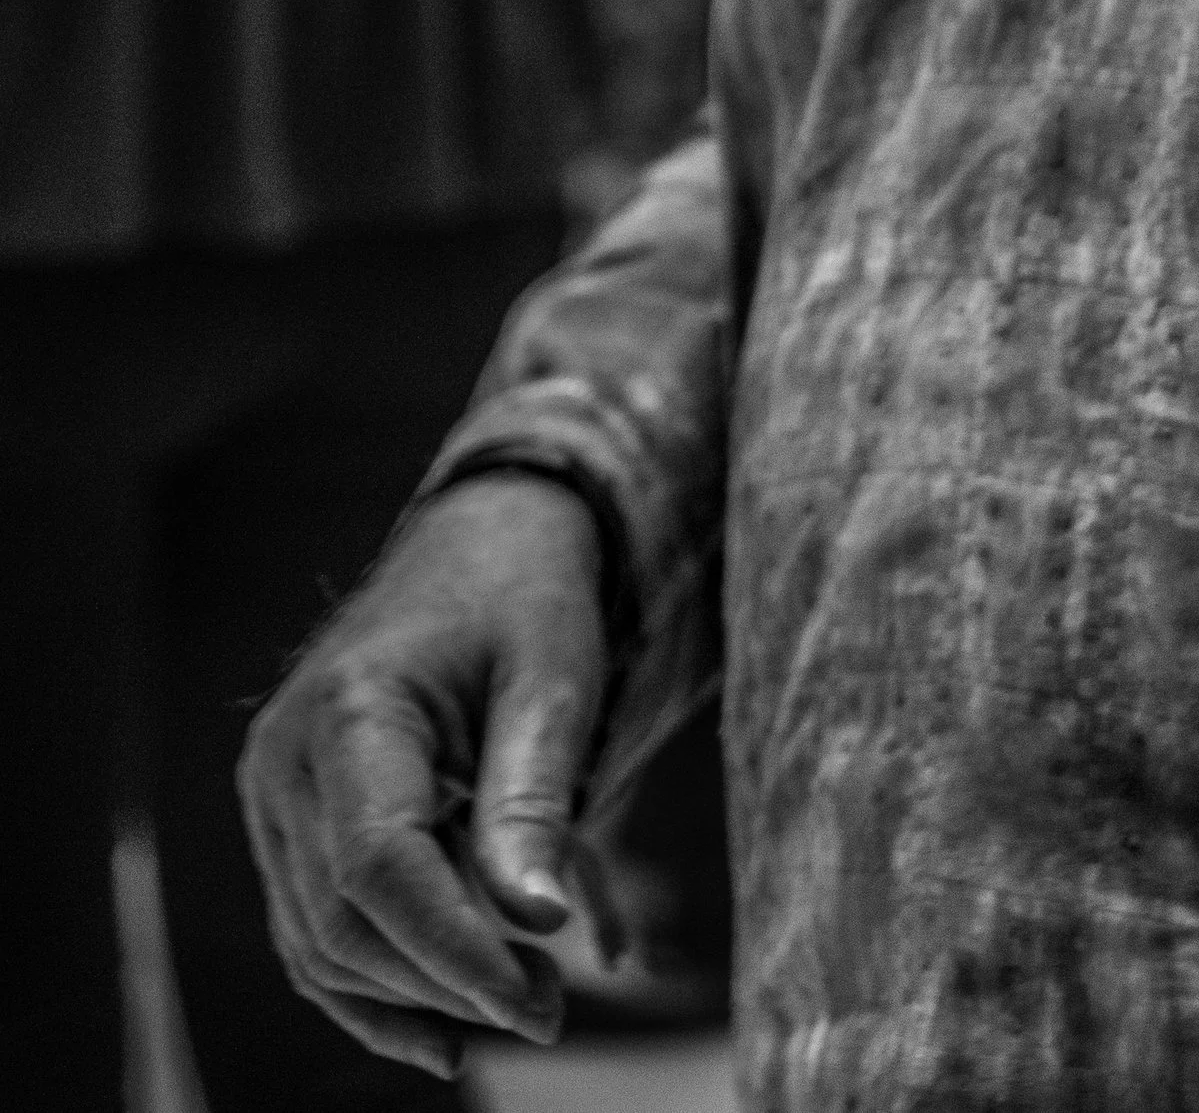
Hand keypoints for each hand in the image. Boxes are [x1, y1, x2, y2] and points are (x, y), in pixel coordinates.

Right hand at [239, 473, 611, 1081]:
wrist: (478, 539)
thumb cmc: (523, 597)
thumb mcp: (553, 676)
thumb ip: (534, 796)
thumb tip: (539, 925)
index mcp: (347, 709)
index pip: (379, 867)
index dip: (454, 950)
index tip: (537, 1002)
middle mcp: (284, 760)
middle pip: (345, 920)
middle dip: (447, 982)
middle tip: (550, 1008)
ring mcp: (274, 797)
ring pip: (322, 945)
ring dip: (417, 996)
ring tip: (523, 1004)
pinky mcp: (289, 824)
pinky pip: (316, 933)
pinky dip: (379, 988)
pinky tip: (451, 1029)